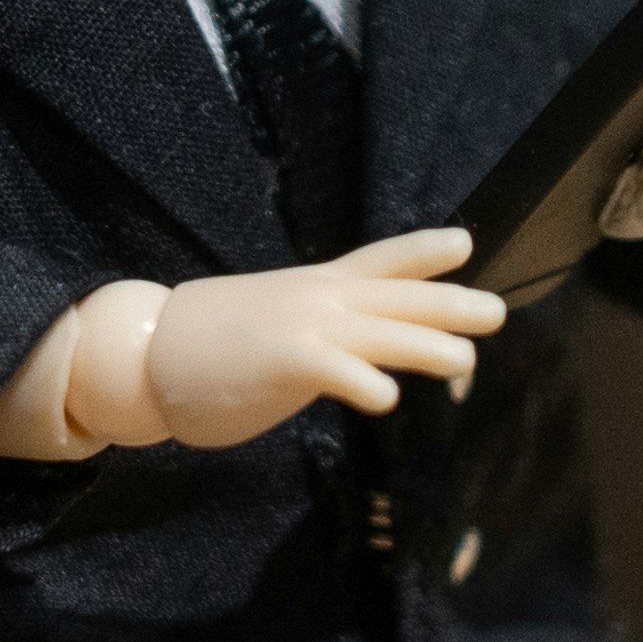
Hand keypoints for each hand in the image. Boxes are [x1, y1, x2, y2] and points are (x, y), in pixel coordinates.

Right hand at [0, 233, 505, 460]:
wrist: (143, 351)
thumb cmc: (206, 344)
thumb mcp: (274, 322)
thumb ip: (317, 331)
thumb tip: (351, 346)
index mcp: (315, 288)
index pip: (380, 263)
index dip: (424, 253)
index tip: (465, 243)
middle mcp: (317, 301)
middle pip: (398, 298)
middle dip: (450, 303)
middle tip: (499, 311)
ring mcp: (302, 328)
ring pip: (381, 333)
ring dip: (427, 346)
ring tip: (467, 362)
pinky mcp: (283, 362)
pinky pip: (335, 371)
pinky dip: (363, 382)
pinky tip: (386, 398)